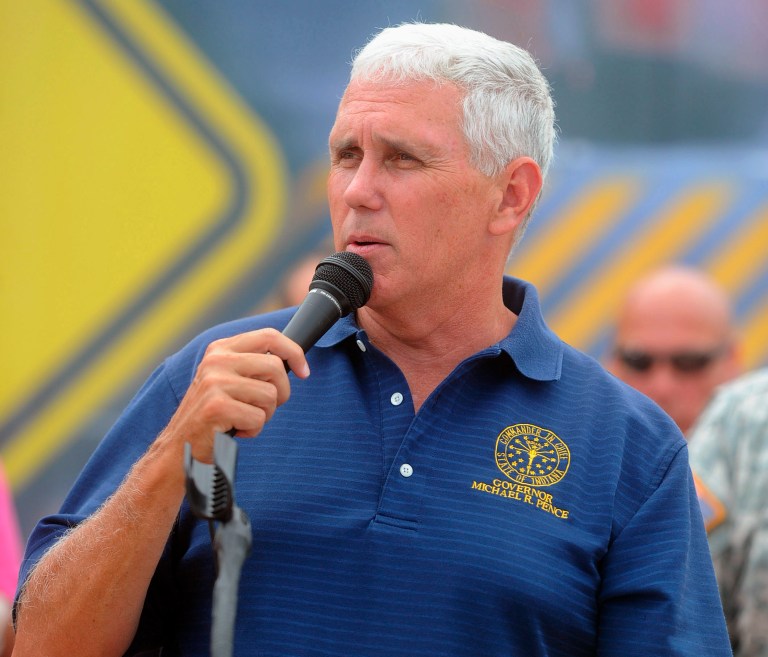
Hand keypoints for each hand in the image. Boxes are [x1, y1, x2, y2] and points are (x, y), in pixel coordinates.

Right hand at [161, 328, 308, 461]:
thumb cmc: (214, 414)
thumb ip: (253, 365)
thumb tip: (293, 360)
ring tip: (244, 419)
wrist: (179, 446)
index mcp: (221, 349)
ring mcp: (215, 382)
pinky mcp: (217, 406)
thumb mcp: (228, 379)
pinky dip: (253, 430)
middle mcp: (217, 360)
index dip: (294, 352)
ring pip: (270, 395)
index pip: (269, 336)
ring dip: (265, 415)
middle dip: (281, 393)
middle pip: (276, 367)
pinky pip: (259, 418)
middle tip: (266, 407)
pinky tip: (235, 431)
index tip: (304, 371)